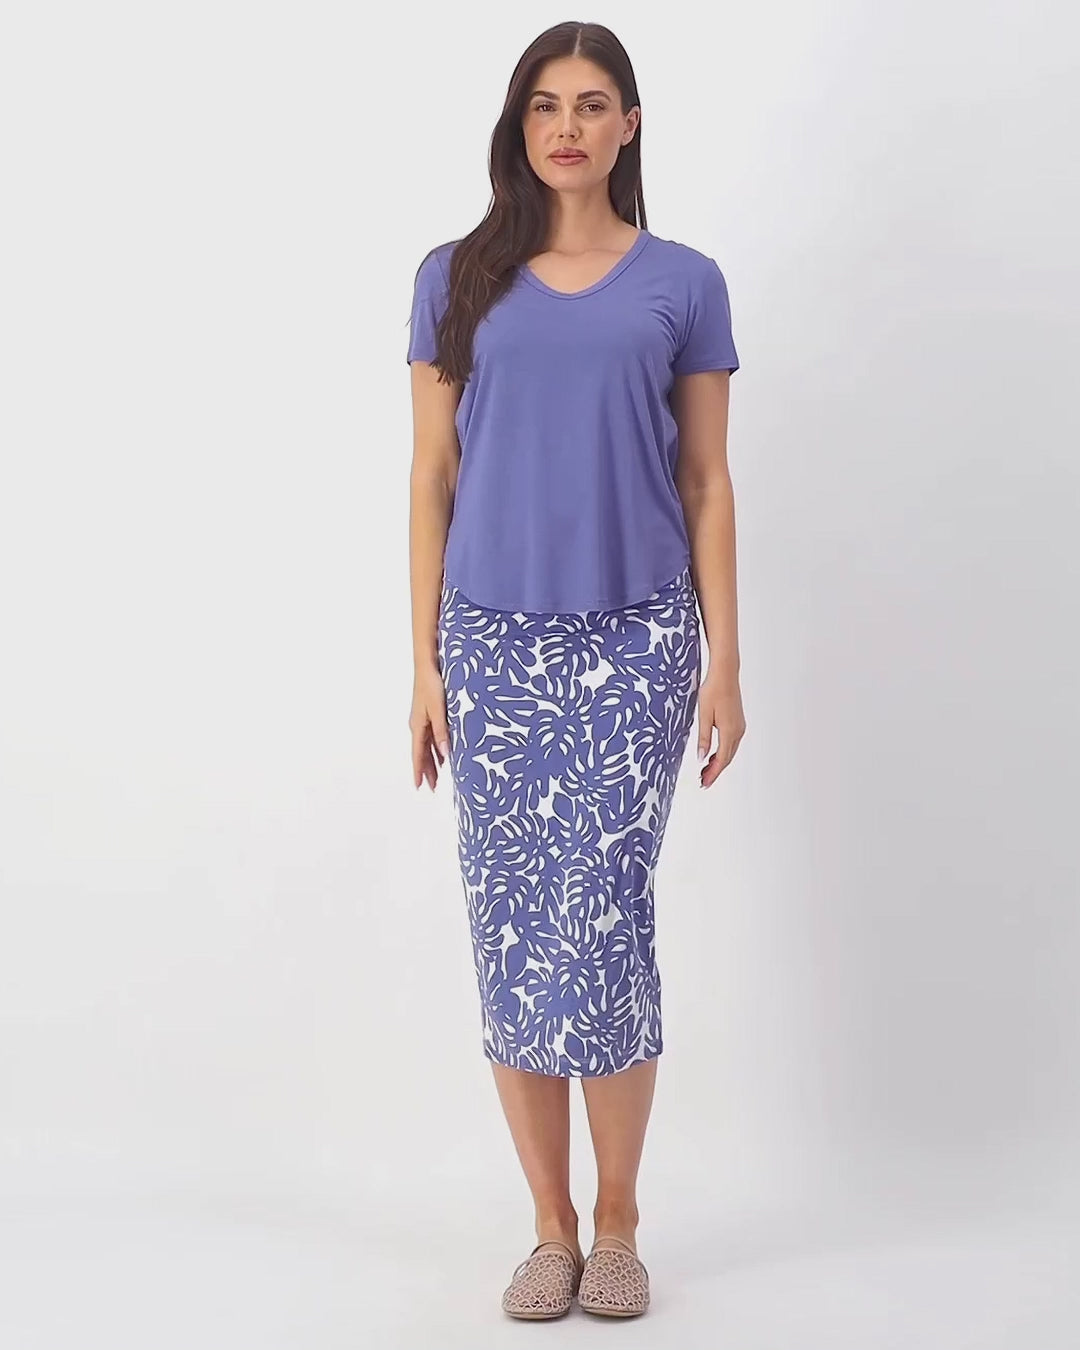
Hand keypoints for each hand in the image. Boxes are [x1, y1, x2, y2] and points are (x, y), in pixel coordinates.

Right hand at [410, 664, 451, 791]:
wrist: (427, 664)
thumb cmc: (432, 684)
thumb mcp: (440, 709)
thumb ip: (442, 731)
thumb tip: (445, 753)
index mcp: (418, 726)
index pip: (418, 755)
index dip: (419, 771)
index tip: (419, 787)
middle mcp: (417, 725)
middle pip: (421, 753)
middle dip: (426, 771)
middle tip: (432, 788)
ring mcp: (422, 719)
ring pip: (426, 746)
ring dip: (431, 761)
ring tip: (437, 776)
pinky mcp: (427, 712)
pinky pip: (429, 736)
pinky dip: (435, 748)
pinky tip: (442, 753)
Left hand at [696, 669, 745, 786]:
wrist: (725, 674)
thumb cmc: (713, 691)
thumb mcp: (703, 715)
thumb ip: (704, 738)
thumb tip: (702, 758)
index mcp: (729, 731)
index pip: (721, 760)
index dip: (713, 774)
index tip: (704, 783)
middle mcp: (738, 731)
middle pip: (727, 758)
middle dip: (715, 771)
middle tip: (702, 781)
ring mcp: (740, 727)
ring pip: (730, 751)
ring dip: (719, 762)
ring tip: (705, 771)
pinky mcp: (738, 722)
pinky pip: (731, 743)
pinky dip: (722, 752)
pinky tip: (713, 754)